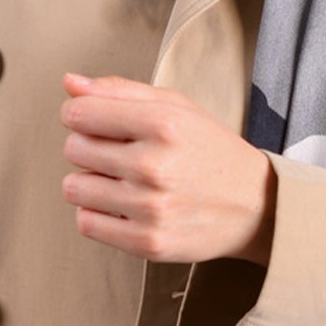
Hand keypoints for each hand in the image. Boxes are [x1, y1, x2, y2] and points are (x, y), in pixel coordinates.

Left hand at [59, 71, 275, 266]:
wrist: (256, 206)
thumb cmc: (210, 151)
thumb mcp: (176, 107)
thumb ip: (120, 91)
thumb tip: (69, 83)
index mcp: (163, 124)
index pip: (79, 113)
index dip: (79, 114)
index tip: (94, 121)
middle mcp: (155, 165)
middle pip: (73, 149)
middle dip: (89, 147)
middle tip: (120, 153)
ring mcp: (151, 207)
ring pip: (74, 187)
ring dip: (91, 182)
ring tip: (122, 181)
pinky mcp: (147, 242)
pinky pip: (86, 223)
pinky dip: (98, 214)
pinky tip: (123, 206)